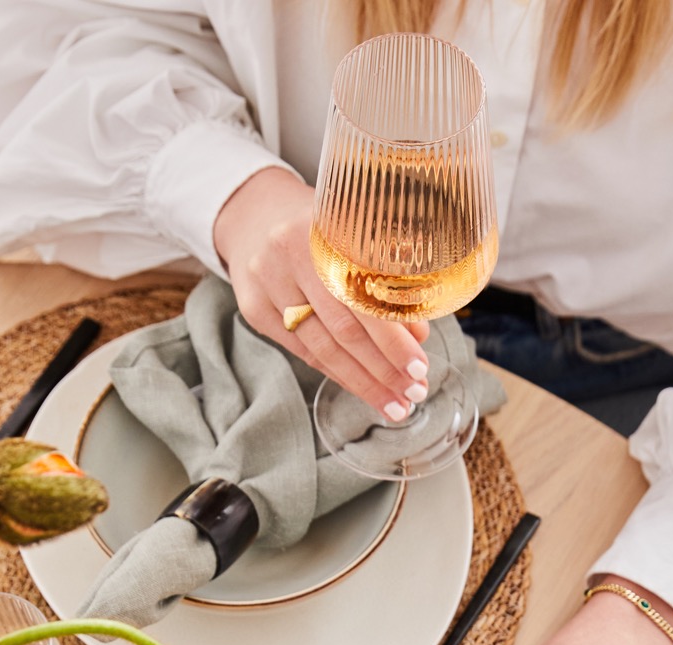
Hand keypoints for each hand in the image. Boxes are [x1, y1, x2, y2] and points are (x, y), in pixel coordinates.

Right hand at [212, 167, 430, 420]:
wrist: (257, 214)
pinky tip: (361, 387)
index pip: (365, 298)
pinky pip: (301, 350)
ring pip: (321, 347)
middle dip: (383, 369)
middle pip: (343, 329)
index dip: (393, 339)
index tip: (420, 367)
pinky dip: (335, 372)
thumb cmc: (322, 230)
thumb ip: (389, 279)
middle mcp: (289, 254)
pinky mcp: (253, 307)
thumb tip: (419, 335)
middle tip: (414, 393)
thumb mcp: (358, 236)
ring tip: (394, 402)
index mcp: (325, 230)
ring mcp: (266, 282)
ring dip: (362, 381)